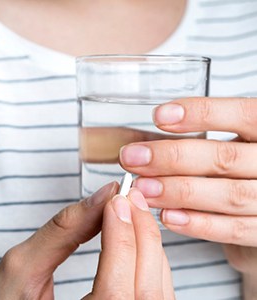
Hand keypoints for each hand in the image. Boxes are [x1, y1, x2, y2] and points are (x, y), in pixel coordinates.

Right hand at [0, 182, 173, 298]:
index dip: (121, 237)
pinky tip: (134, 230)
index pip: (115, 291)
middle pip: (145, 287)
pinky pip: (155, 287)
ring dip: (147, 240)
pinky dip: (149, 254)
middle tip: (127, 195)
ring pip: (156, 285)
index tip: (115, 197)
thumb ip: (62, 232)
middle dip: (140, 231)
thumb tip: (101, 197)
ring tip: (131, 206)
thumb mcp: (21, 270)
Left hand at [119, 97, 256, 297]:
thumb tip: (143, 146)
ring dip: (179, 191)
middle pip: (225, 157)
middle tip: (133, 158)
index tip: (160, 116)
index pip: (242, 115)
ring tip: (143, 188)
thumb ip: (197, 143)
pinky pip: (235, 229)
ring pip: (228, 195)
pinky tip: (167, 216)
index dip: (202, 114)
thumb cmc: (239, 169)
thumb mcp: (229, 146)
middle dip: (173, 158)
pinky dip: (199, 224)